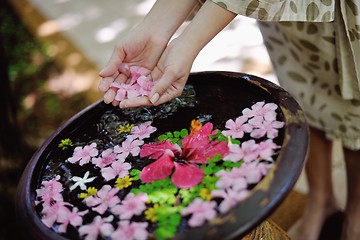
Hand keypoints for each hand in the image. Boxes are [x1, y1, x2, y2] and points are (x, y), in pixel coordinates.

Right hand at [98, 29, 166, 105]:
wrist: (155, 33)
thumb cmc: (136, 38)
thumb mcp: (121, 50)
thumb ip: (113, 63)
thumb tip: (101, 75)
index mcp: (118, 63)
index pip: (110, 76)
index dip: (106, 84)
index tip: (102, 90)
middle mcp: (127, 70)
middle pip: (118, 84)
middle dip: (112, 92)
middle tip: (108, 101)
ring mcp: (137, 74)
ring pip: (128, 87)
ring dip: (122, 95)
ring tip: (117, 103)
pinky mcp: (147, 76)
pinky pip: (139, 86)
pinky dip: (134, 93)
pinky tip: (130, 99)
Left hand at [117, 1, 235, 107]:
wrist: (185, 43)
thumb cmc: (182, 58)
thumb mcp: (172, 72)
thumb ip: (162, 86)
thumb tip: (152, 100)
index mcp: (171, 92)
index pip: (152, 100)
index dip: (138, 102)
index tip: (125, 103)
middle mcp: (164, 89)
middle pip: (146, 96)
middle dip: (132, 98)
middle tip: (117, 101)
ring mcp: (159, 81)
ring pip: (143, 88)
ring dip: (131, 91)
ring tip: (117, 93)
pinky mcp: (156, 73)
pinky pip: (143, 79)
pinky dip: (134, 81)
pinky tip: (123, 82)